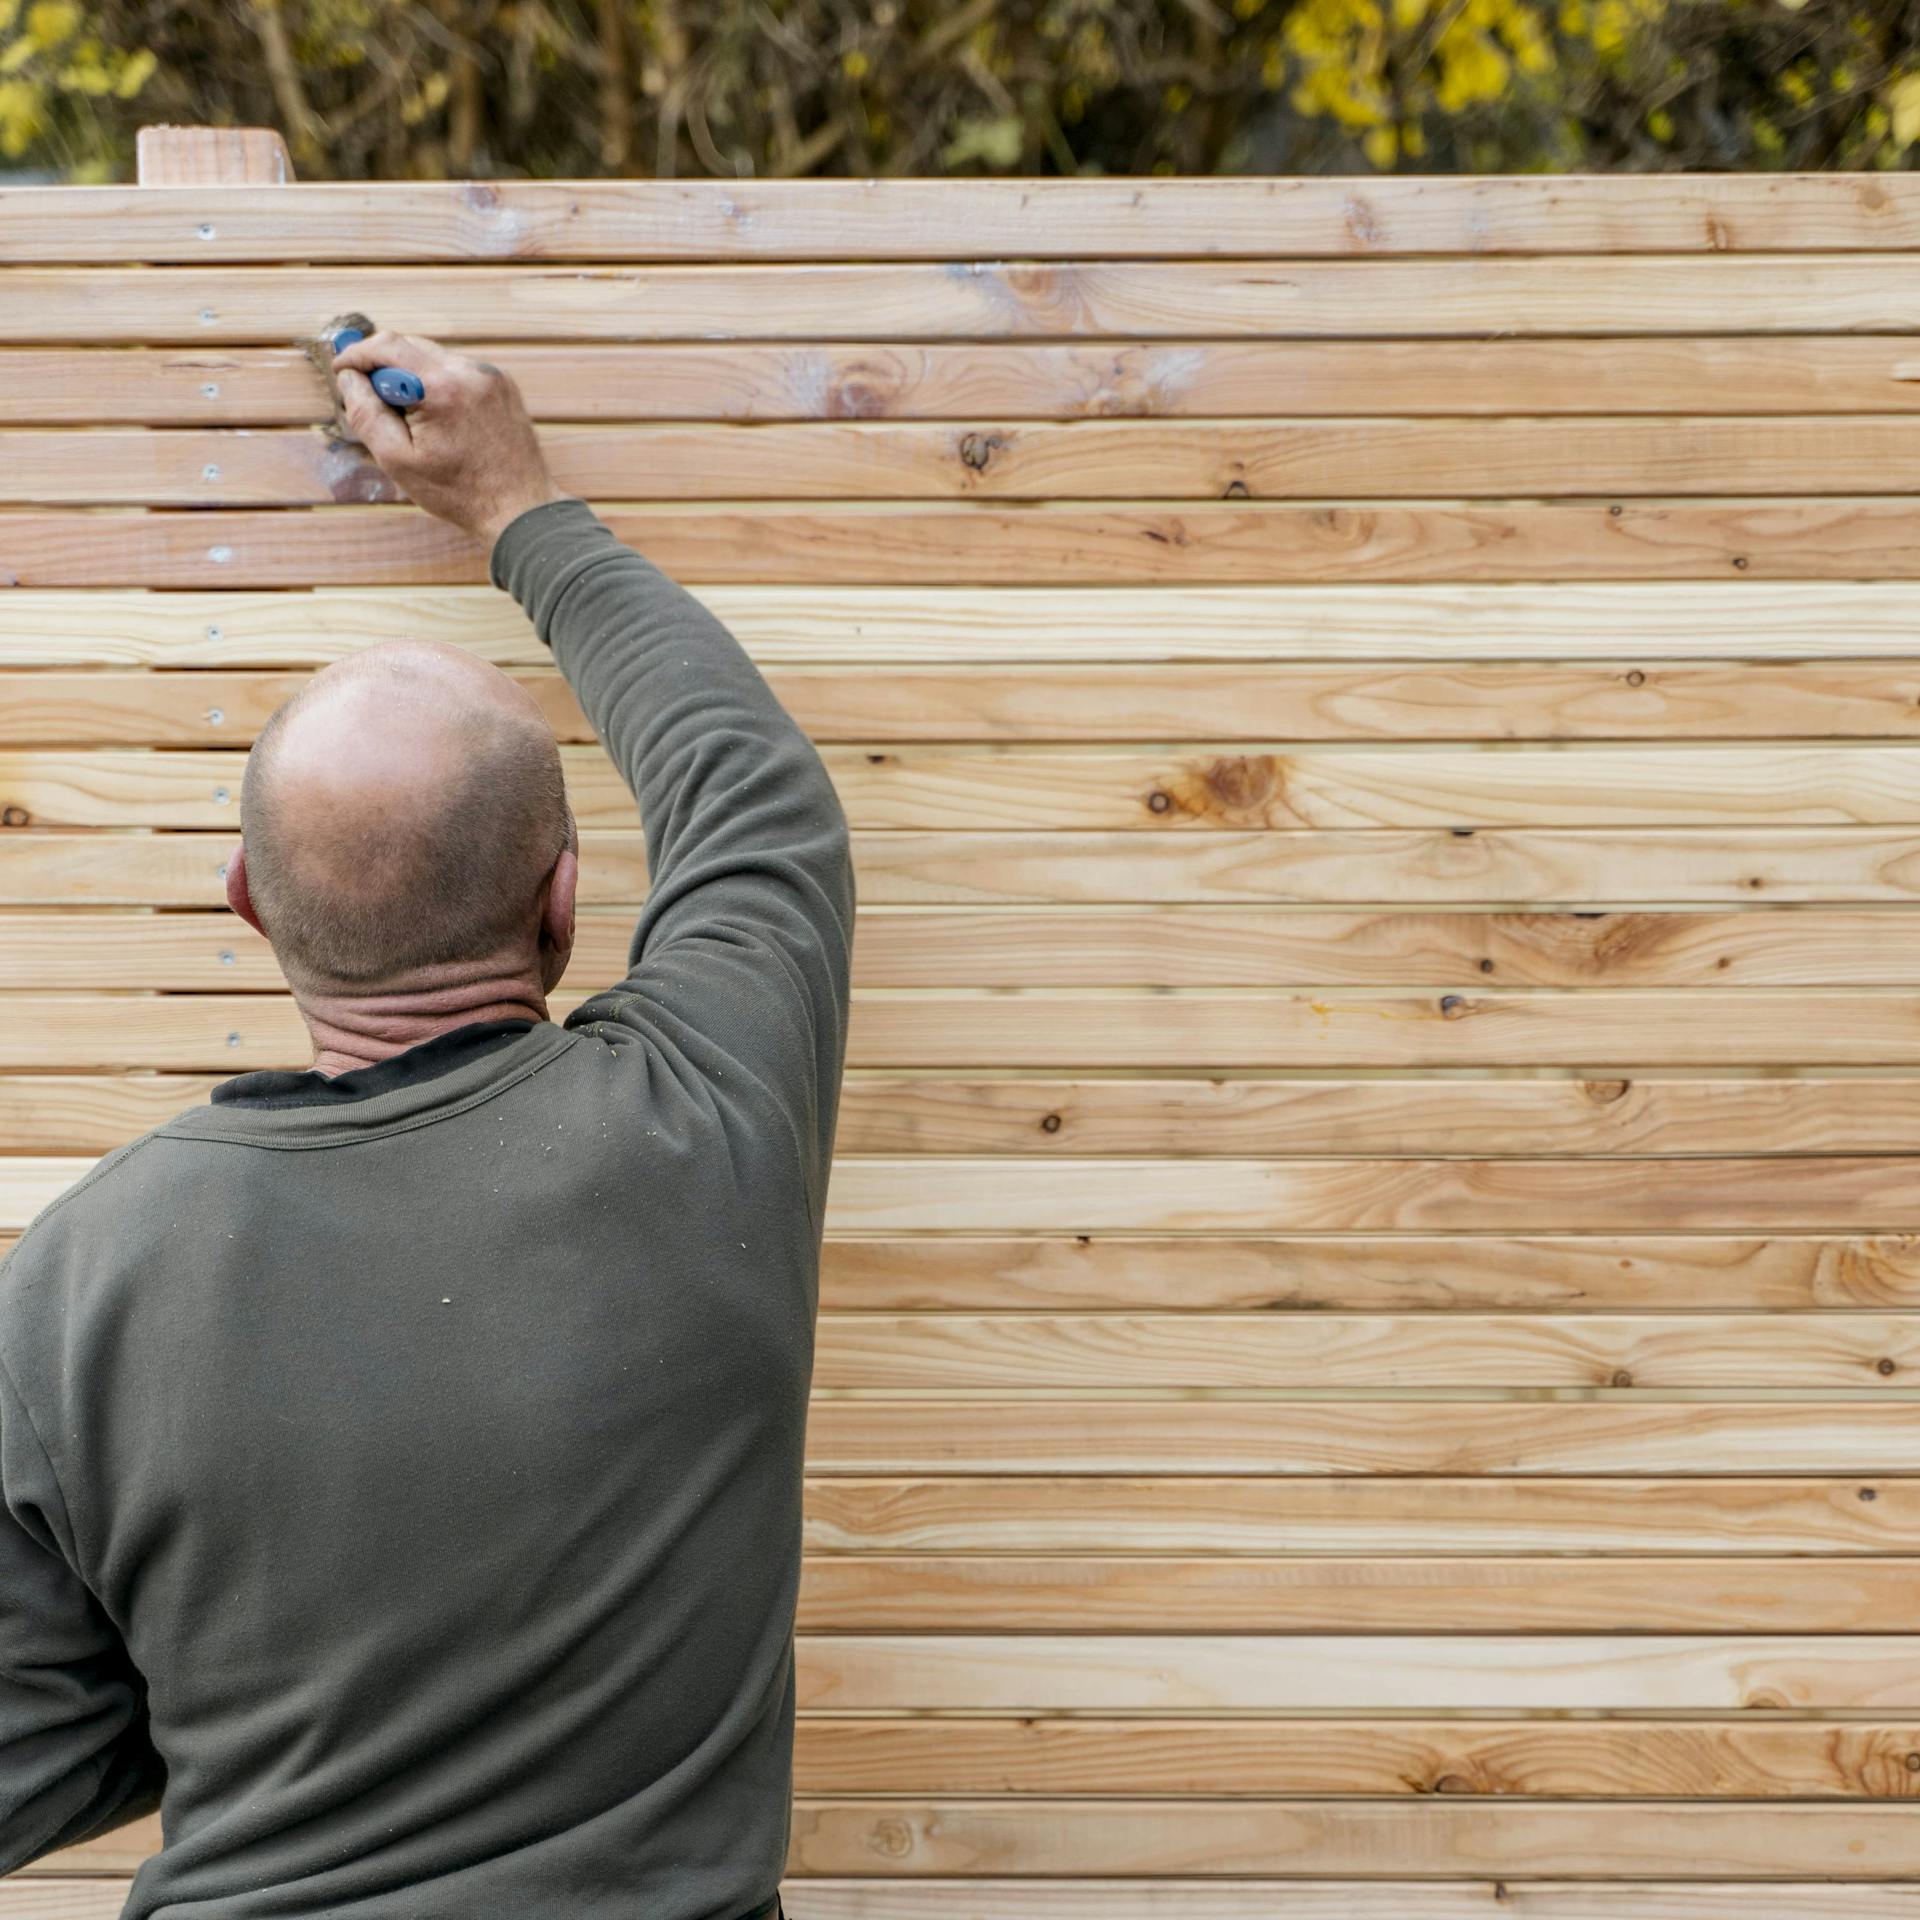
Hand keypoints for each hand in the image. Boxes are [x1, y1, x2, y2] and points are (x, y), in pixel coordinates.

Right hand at [330, 330, 569, 548]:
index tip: (342, 369)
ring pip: (434, 357)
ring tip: (414, 420)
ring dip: (413, 376)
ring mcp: (491, 376)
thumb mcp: (397, 460)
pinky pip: (458, 370)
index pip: (387, 345)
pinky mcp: (503, 384)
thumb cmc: (460, 493)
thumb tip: (349, 378)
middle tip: (375, 401)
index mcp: (443, 387)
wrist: (520, 509)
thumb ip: (366, 413)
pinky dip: (439, 384)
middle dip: (385, 368)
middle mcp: (471, 372)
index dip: (357, 354)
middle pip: (410, 346)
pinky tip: (441, 419)